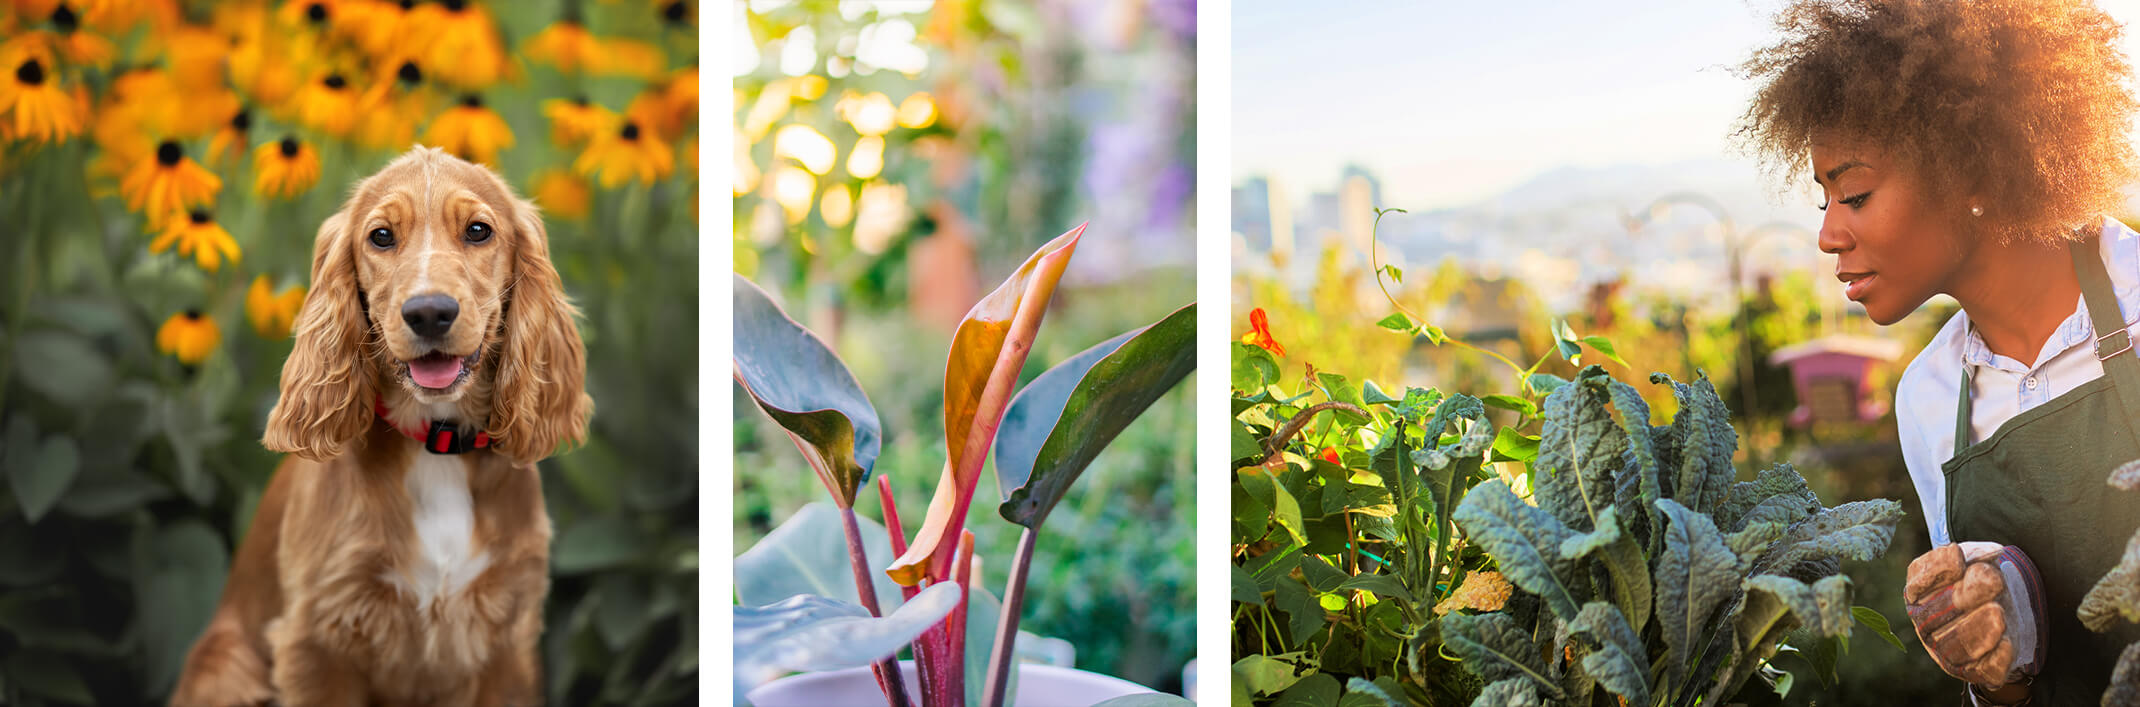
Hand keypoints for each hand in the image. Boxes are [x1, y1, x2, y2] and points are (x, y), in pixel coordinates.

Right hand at [1903, 542, 2044, 689]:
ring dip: (1977, 630)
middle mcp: (1926, 624)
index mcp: (1918, 595)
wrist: (2008, 611)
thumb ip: (1977, 555)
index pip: (1918, 584)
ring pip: (1956, 647)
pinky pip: (1982, 668)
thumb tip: (1985, 553)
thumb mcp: (1978, 560)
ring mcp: (1946, 650)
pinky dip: (1994, 658)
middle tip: (1993, 580)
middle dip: (1965, 596)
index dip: (1937, 571)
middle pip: (1936, 615)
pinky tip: (2007, 642)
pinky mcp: (1974, 670)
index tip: (1959, 558)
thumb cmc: (1984, 580)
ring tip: (1999, 613)